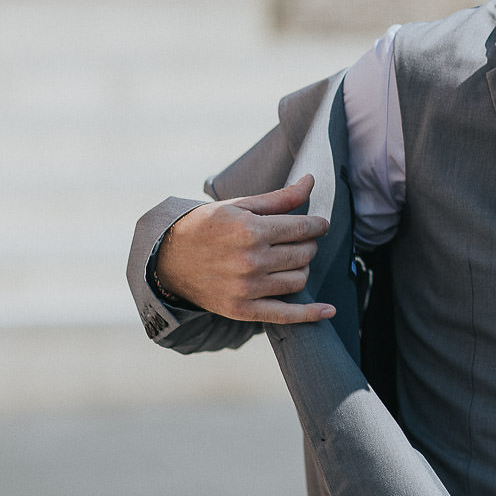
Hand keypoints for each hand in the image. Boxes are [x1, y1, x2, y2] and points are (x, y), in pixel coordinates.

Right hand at [155, 174, 335, 323]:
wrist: (167, 258)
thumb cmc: (206, 226)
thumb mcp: (239, 206)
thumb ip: (280, 198)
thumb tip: (311, 180)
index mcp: (251, 231)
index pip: (303, 229)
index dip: (318, 226)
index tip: (320, 225)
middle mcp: (251, 261)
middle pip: (304, 254)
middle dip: (309, 245)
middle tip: (301, 240)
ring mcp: (247, 288)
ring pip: (299, 280)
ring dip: (303, 268)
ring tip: (293, 260)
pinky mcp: (242, 310)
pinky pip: (285, 315)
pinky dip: (310, 314)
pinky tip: (328, 311)